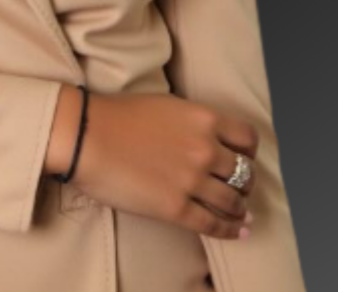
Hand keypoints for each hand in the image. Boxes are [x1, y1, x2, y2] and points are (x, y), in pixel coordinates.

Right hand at [72, 91, 258, 239]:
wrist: (88, 136)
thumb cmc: (119, 114)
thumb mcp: (166, 104)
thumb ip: (192, 121)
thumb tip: (206, 136)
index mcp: (204, 119)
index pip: (247, 138)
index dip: (249, 151)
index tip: (244, 158)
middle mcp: (206, 150)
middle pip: (244, 172)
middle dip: (245, 182)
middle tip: (241, 188)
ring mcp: (193, 181)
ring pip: (233, 201)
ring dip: (240, 209)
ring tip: (241, 214)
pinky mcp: (176, 209)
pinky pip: (213, 225)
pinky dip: (230, 231)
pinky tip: (238, 233)